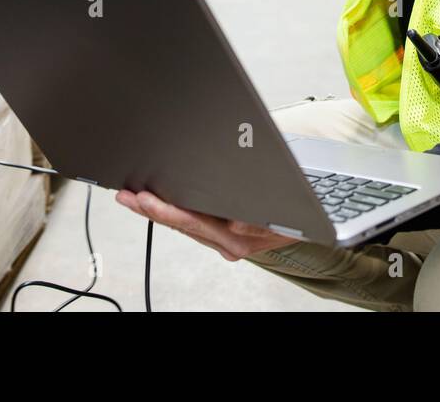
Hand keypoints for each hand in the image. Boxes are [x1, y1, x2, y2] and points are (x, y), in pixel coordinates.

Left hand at [116, 190, 298, 260]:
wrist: (312, 226)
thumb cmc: (297, 215)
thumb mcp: (286, 215)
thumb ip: (259, 222)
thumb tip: (237, 226)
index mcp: (239, 238)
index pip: (193, 222)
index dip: (166, 210)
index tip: (146, 199)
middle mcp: (228, 242)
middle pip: (181, 224)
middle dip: (150, 208)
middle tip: (127, 196)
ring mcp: (225, 239)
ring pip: (183, 224)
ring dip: (156, 209)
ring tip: (132, 197)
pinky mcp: (224, 233)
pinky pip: (192, 224)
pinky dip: (172, 212)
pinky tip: (156, 203)